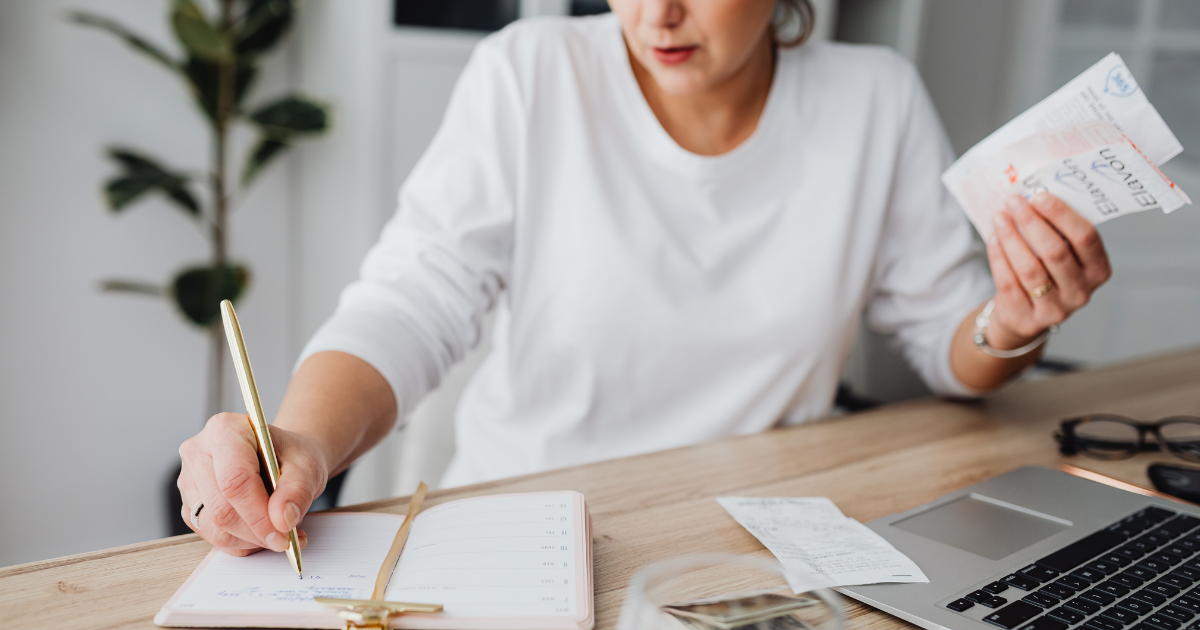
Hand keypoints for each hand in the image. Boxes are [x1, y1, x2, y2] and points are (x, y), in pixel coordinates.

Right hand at [177, 413, 327, 555]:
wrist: (281, 458)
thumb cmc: (291, 456)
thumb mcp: (307, 466)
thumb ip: (298, 491)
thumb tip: (283, 520)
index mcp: (225, 430)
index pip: (234, 480)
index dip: (258, 514)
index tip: (283, 534)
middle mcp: (198, 452)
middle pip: (221, 508)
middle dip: (257, 532)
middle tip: (286, 538)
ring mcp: (189, 480)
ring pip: (213, 527)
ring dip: (249, 540)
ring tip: (277, 532)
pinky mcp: (189, 504)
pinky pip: (210, 536)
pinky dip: (239, 542)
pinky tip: (260, 531)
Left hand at [985, 192, 1111, 348]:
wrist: (1026, 314)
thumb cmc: (1047, 272)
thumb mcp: (1063, 253)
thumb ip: (1057, 230)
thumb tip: (1036, 191)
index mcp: (1098, 270)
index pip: (1085, 238)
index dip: (1062, 215)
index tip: (1039, 195)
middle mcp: (1081, 292)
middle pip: (1055, 252)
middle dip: (1031, 222)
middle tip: (1013, 201)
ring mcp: (1056, 309)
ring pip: (1030, 269)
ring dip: (1011, 238)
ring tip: (999, 217)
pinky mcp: (1028, 319)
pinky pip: (1009, 283)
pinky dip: (999, 257)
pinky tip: (993, 238)